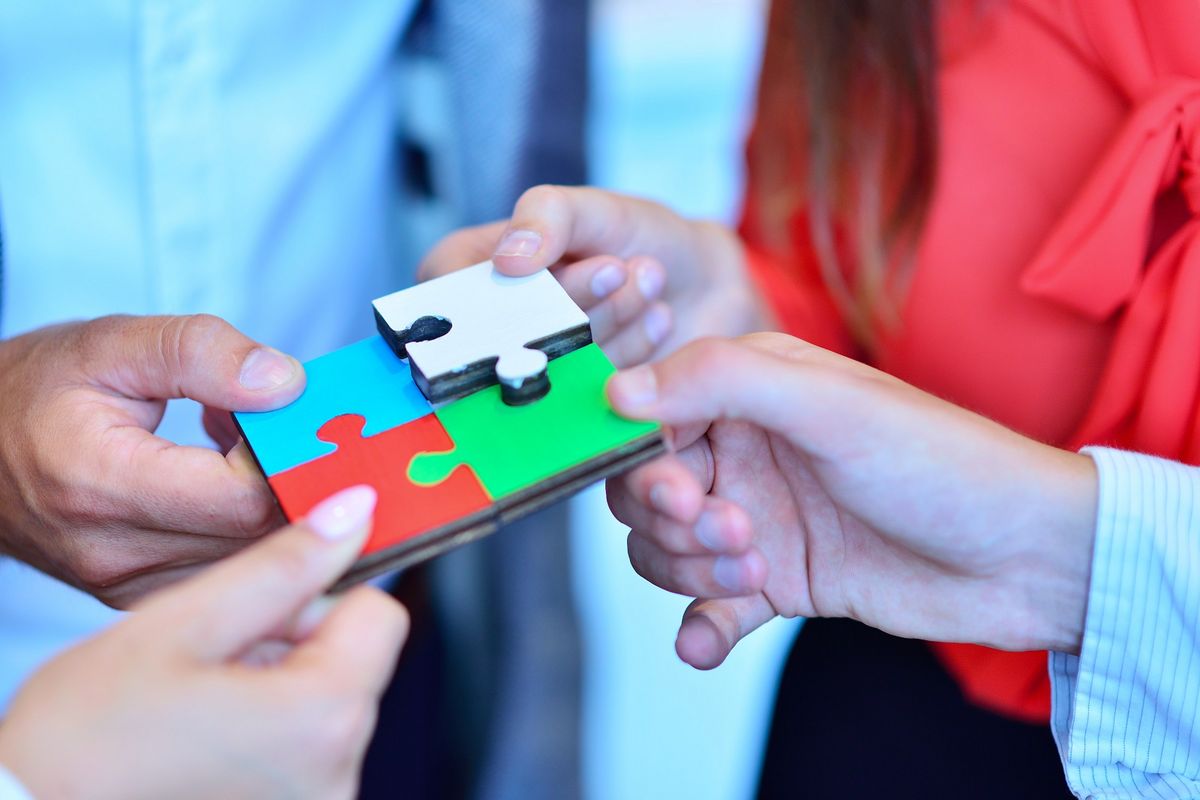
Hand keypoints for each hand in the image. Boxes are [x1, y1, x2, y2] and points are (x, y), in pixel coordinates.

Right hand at [0, 314, 304, 606]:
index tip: (290, 419)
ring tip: (240, 449)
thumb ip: (202, 353)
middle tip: (279, 428)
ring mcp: (125, 585)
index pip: (242, 498)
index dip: (286, 458)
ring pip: (250, 567)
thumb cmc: (34, 390)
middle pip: (257, 541)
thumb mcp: (113, 344)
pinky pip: (225, 580)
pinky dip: (248, 536)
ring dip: (272, 510)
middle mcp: (113, 551)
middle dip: (289, 482)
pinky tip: (227, 486)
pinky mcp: (138, 598)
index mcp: (102, 483)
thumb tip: (285, 383)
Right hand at [0, 485, 406, 799]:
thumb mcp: (182, 625)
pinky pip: (306, 754)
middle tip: (210, 660)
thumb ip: (281, 565)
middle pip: (354, 662)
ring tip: (197, 706)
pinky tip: (204, 742)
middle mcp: (338, 777)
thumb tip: (353, 511)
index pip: (380, 614)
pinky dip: (267, 736)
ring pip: (328, 705)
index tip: (258, 609)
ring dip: (277, 690)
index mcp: (324, 719)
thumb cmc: (83, 742)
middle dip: (293, 645)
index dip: (317, 598)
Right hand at [420, 185, 772, 366]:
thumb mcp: (591, 208)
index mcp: (462, 277)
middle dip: (570, 307)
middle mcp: (486, 335)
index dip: (506, 300)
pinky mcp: (574, 411)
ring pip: (553, 372)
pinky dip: (630, 356)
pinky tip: (658, 318)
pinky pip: (591, 397)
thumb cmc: (633, 234)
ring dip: (607, 324)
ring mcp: (531, 379)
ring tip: (647, 280)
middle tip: (616, 269)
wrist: (701, 279)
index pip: (458, 305)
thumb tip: (507, 261)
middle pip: (507, 343)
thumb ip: (548, 217)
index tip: (560, 282)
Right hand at [605, 333, 1097, 668]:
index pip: (650, 416)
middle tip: (735, 531)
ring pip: (668, 549)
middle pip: (647, 489)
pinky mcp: (780, 579)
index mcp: (752, 390)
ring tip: (757, 572)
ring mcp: (760, 517)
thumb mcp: (829, 405)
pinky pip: (708, 607)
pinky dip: (699, 627)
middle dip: (674, 520)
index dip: (644, 459)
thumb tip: (617, 389)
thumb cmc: (940, 464)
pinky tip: (707, 640)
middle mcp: (747, 450)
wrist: (1023, 557)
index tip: (675, 492)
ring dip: (693, 570)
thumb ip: (719, 381)